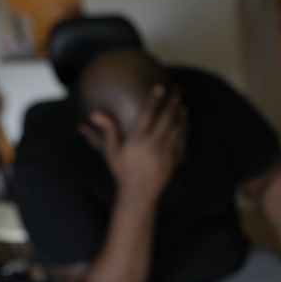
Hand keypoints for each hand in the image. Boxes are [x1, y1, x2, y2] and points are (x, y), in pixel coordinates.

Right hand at [79, 86, 186, 206]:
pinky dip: (185, 129)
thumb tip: (94, 113)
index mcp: (137, 140)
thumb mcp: (111, 151)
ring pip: (177, 128)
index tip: (159, 87)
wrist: (138, 194)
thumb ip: (107, 130)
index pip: (148, 115)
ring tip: (181, 105)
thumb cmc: (122, 171)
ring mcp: (165, 153)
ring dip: (180, 115)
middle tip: (177, 91)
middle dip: (172, 103)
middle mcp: (153, 145)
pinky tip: (185, 122)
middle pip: (166, 118)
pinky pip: (182, 141)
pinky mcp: (174, 160)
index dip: (154, 99)